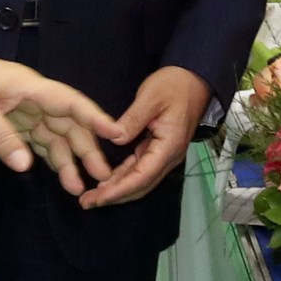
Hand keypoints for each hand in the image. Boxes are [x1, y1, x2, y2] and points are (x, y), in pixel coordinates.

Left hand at [0, 53, 121, 194]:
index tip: (117, 132)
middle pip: (69, 123)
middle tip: (102, 176)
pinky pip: (42, 142)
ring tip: (79, 188)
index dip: (94, 117)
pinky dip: (53, 159)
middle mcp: (36, 98)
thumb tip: (26, 166)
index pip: (69, 102)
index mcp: (30, 87)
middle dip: (87, 149)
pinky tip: (63, 177)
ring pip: (58, 136)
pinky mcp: (20, 123)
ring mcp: (29, 111)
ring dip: (70, 160)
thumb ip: (1, 138)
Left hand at [79, 65, 214, 208]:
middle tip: (86, 202)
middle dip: (114, 196)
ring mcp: (165, 154)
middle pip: (141, 185)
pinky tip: (107, 181)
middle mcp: (169, 156)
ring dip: (118, 190)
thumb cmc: (174, 85)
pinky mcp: (159, 149)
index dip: (119, 190)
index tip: (97, 198)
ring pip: (141, 180)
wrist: (194, 78)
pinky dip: (124, 177)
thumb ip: (132, 120)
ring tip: (93, 196)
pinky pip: (140, 169)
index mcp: (168, 146)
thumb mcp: (150, 97)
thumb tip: (114, 139)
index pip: (141, 177)